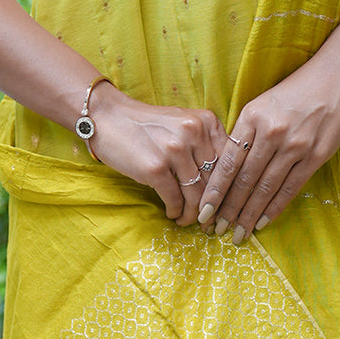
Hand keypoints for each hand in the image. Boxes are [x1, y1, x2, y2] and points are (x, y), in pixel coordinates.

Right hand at [88, 81, 229, 224]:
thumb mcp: (183, 123)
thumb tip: (224, 181)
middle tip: (210, 221)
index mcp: (206, 121)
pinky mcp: (155, 168)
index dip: (231, 188)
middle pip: (215, 181)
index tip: (228, 205)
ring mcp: (174, 150)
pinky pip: (175, 199)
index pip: (230, 161)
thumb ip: (205, 143)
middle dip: (213, 206)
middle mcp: (193, 133)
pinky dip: (176, 211)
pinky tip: (173, 214)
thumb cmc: (147, 124)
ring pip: (196, 194)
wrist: (108, 117)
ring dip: (193, 214)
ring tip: (189, 221)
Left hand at [195, 16, 339, 243]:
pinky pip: (290, 188)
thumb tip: (227, 166)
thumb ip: (245, 132)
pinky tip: (261, 223)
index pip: (228, 162)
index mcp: (252, 117)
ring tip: (236, 234)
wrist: (336, 77)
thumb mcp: (261, 103)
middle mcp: (271, 133)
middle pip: (244, 180)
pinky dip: (274, 208)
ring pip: (265, 189)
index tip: (203, 211)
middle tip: (214, 231)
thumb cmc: (294, 90)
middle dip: (227, 209)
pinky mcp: (315, 156)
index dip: (214, 191)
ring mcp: (294, 146)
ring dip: (248, 215)